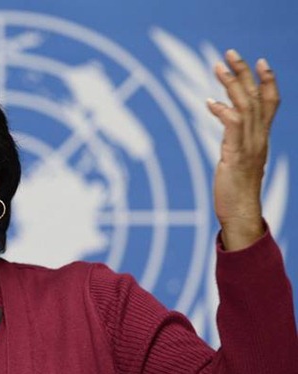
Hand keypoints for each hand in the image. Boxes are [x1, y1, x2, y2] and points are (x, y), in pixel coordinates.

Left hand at [207, 49, 279, 250]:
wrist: (241, 214)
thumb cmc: (236, 189)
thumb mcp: (239, 159)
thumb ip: (236, 142)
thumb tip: (227, 129)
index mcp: (261, 138)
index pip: (270, 102)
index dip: (267, 80)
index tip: (259, 60)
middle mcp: (259, 138)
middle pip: (256, 97)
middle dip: (243, 73)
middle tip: (229, 52)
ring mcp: (250, 146)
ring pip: (245, 106)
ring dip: (231, 84)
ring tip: (216, 66)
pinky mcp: (236, 156)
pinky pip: (233, 127)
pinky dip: (221, 112)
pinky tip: (208, 102)